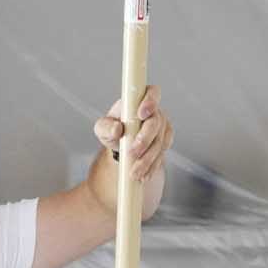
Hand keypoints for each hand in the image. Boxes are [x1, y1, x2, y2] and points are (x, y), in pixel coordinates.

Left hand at [91, 85, 172, 218]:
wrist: (122, 148)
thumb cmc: (112, 131)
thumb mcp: (102, 128)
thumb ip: (105, 127)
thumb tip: (117, 129)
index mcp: (140, 100)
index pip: (152, 92)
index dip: (150, 101)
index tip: (141, 114)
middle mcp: (154, 111)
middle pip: (156, 123)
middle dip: (144, 140)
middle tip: (131, 153)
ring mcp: (162, 127)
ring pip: (160, 142)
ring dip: (147, 158)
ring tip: (134, 172)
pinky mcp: (165, 142)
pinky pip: (162, 154)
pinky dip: (152, 166)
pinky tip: (144, 174)